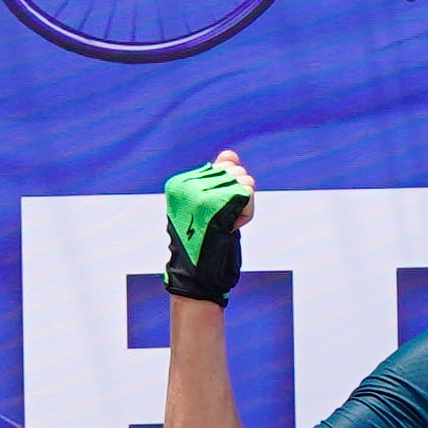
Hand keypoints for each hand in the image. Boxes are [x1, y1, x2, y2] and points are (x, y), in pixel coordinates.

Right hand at [162, 152, 259, 304]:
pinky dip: (246, 212)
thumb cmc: (204, 242)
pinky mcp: (218, 201)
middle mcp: (187, 183)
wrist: (198, 274)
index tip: (214, 214)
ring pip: (244, 181)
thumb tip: (230, 154)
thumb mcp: (210, 206)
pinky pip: (248, 194)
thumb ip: (219, 178)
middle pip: (235, 171)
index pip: (222, 167)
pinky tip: (231, 226)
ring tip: (226, 223)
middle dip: (237, 197)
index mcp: (179, 184)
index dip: (227, 191)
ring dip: (243, 206)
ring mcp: (202, 191)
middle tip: (221, 220)